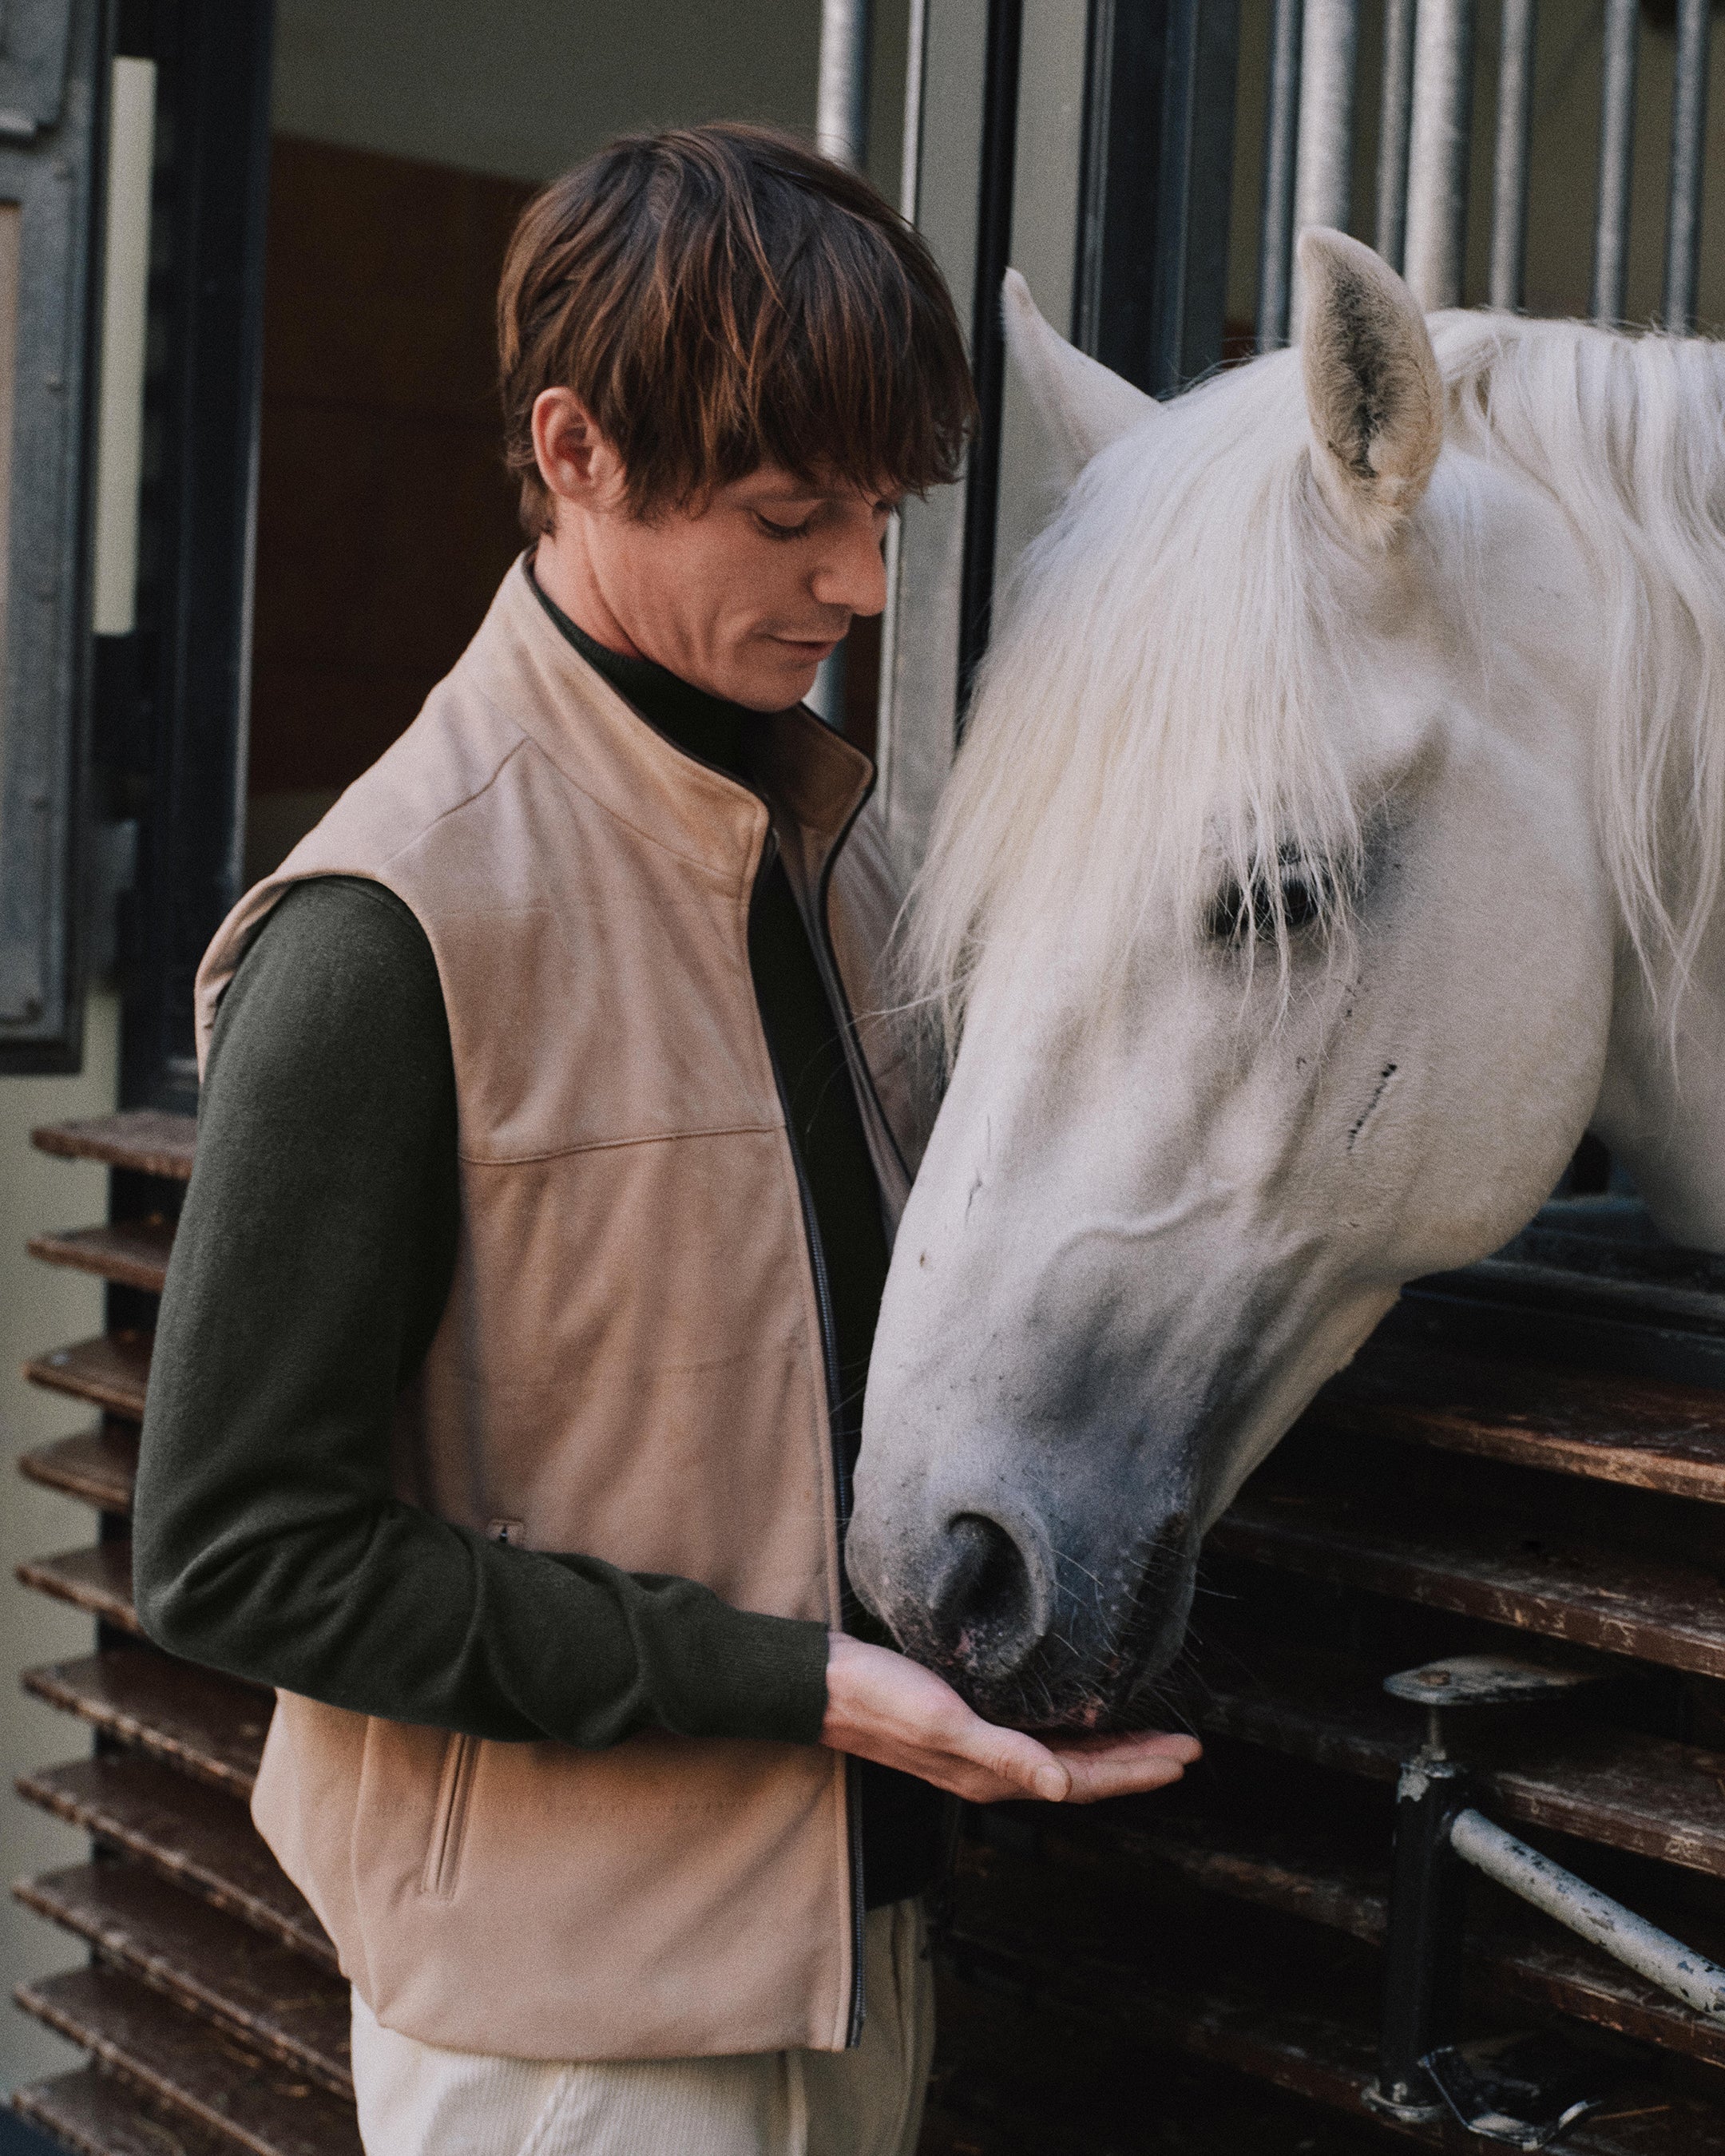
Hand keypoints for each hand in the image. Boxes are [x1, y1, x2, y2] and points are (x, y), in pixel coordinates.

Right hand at [819, 1632, 1199, 1804]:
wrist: (825, 1683)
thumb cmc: (881, 1698)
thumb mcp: (944, 1721)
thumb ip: (1003, 1753)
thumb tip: (1061, 1787)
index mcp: (994, 1774)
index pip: (1083, 1781)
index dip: (1136, 1772)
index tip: (1184, 1758)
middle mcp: (993, 1768)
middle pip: (1081, 1773)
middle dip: (1136, 1763)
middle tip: (1187, 1748)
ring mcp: (979, 1749)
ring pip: (1063, 1757)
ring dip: (1109, 1751)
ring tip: (1150, 1738)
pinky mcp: (966, 1724)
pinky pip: (1036, 1738)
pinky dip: (1071, 1733)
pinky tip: (1079, 1717)